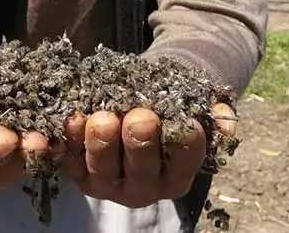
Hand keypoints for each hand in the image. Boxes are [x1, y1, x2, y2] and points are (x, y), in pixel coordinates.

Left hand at [57, 103, 237, 208]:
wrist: (132, 102)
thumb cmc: (168, 104)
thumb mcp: (193, 103)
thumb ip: (212, 110)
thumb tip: (226, 123)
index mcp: (176, 174)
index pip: (185, 160)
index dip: (187, 143)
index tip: (187, 124)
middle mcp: (143, 186)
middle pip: (141, 170)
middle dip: (141, 143)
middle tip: (141, 118)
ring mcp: (107, 181)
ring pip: (102, 168)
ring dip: (100, 143)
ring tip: (102, 118)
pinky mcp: (77, 171)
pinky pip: (67, 160)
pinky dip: (62, 144)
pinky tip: (63, 124)